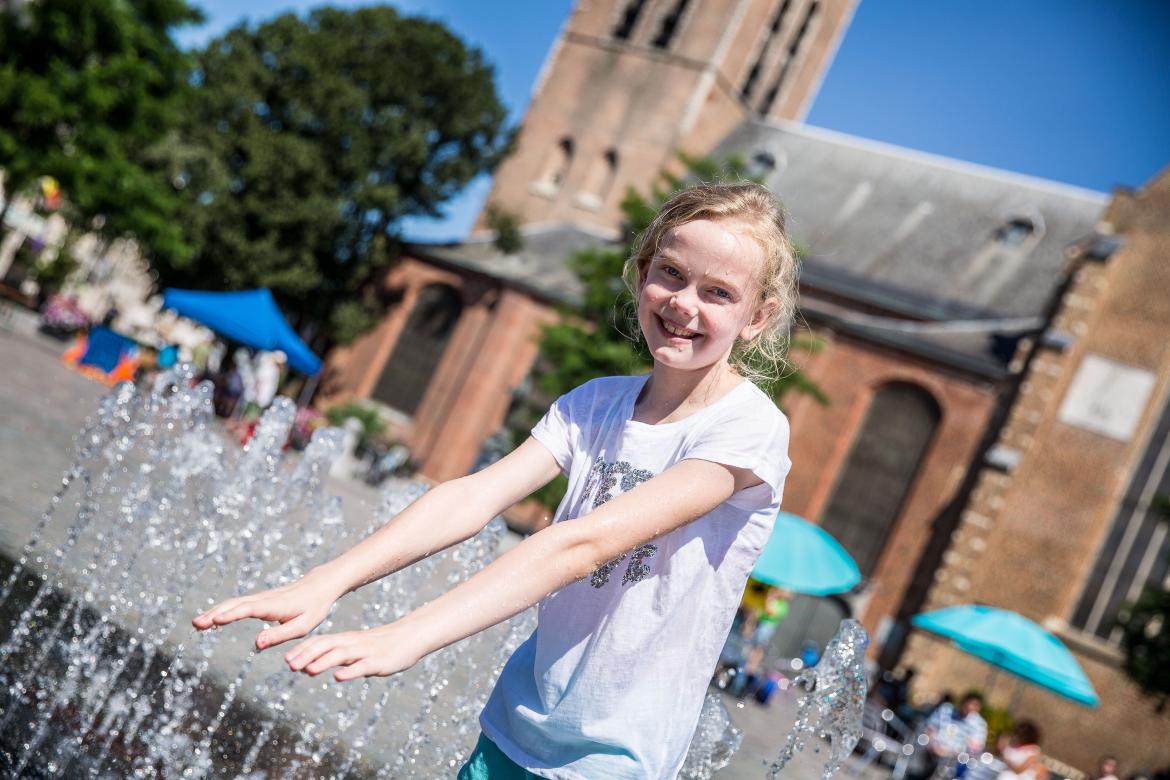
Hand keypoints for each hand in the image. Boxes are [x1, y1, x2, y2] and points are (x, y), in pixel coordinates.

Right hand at [192, 569, 345, 649]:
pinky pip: (238, 604)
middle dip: (215, 613)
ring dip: (214, 611)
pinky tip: (212, 619)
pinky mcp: (260, 599)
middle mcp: (264, 599)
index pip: (250, 609)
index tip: (215, 620)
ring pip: (234, 603)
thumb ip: (280, 635)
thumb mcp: (302, 626)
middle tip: (196, 624)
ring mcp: (261, 597)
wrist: (319, 586)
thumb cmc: (313, 608)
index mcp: (275, 606)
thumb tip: (257, 644)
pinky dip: (222, 609)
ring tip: (197, 624)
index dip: (232, 614)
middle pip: (235, 604)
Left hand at [283, 621, 424, 681]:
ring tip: (307, 670)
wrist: (410, 637)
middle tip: (289, 666)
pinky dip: (350, 671)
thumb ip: (334, 658)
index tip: (286, 659)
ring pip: (341, 654)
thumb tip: (308, 668)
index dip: (303, 650)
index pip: (320, 642)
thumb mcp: (354, 650)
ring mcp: (365, 652)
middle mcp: (352, 643)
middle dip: (306, 655)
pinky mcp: (378, 661)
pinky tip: (339, 677)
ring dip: (323, 662)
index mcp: (346, 640)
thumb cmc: (380, 646)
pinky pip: (362, 666)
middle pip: (326, 646)